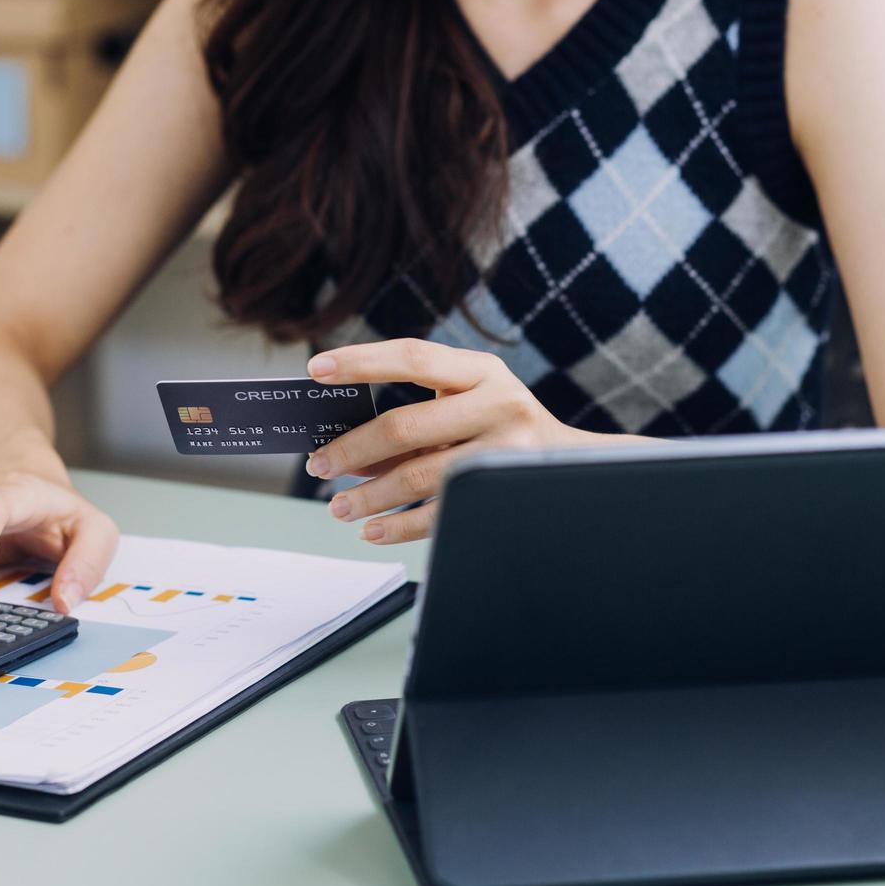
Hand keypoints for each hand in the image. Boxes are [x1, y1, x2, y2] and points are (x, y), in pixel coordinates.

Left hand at [304, 339, 635, 543]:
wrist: (568, 466)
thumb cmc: (499, 428)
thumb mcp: (465, 404)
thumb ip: (414, 415)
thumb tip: (344, 444)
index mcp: (482, 370)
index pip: (412, 356)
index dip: (361, 362)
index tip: (316, 371)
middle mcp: (499, 403)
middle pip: (404, 425)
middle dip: (351, 449)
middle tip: (318, 464)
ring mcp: (504, 451)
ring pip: (417, 476)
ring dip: (369, 496)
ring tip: (340, 507)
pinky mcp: (502, 493)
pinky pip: (438, 514)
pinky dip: (397, 526)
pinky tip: (373, 529)